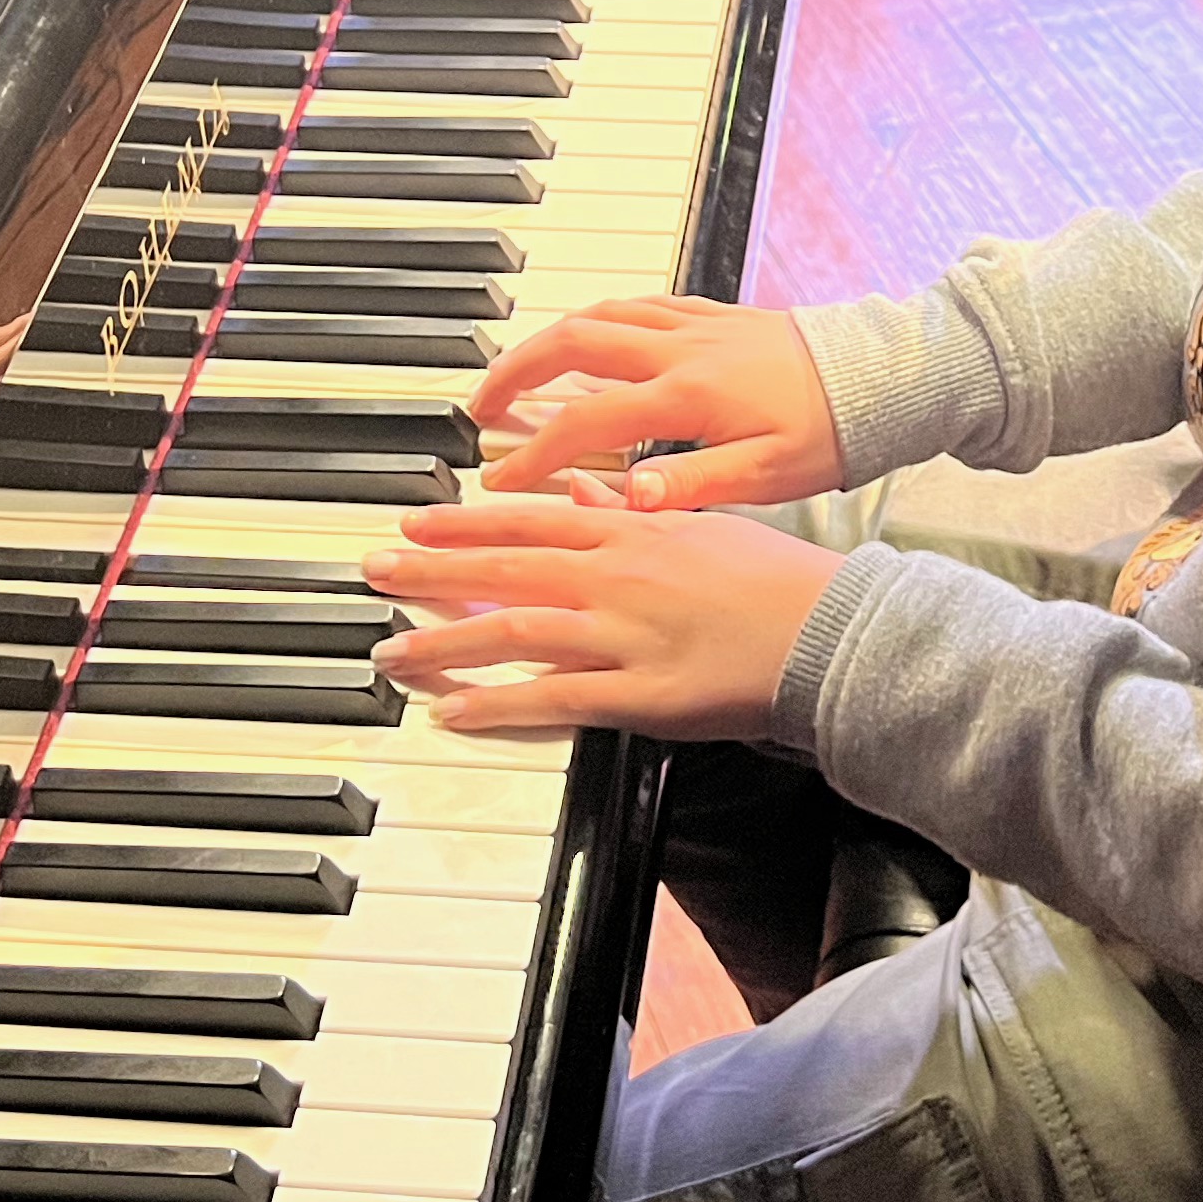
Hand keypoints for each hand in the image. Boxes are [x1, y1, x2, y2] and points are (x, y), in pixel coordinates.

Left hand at [365, 490, 841, 738]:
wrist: (828, 628)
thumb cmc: (771, 578)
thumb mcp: (699, 522)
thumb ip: (630, 510)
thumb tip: (580, 491)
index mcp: (630, 532)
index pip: (528, 520)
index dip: (464, 522)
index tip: (415, 522)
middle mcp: (615, 576)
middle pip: (503, 569)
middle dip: (431, 571)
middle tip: (374, 572)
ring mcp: (622, 635)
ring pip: (513, 631)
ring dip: (443, 641)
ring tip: (391, 651)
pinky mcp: (637, 693)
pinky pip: (552, 699)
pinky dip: (498, 705)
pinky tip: (454, 711)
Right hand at [474, 294, 842, 505]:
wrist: (884, 376)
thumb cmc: (831, 431)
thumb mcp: (768, 475)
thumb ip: (694, 484)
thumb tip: (632, 498)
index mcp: (687, 394)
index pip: (585, 422)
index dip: (534, 453)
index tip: (501, 479)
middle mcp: (680, 348)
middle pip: (571, 343)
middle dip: (515, 370)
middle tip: (480, 403)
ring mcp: (694, 324)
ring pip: (599, 313)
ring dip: (549, 338)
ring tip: (519, 369)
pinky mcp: (713, 314)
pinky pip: (637, 303)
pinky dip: (598, 319)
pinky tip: (591, 338)